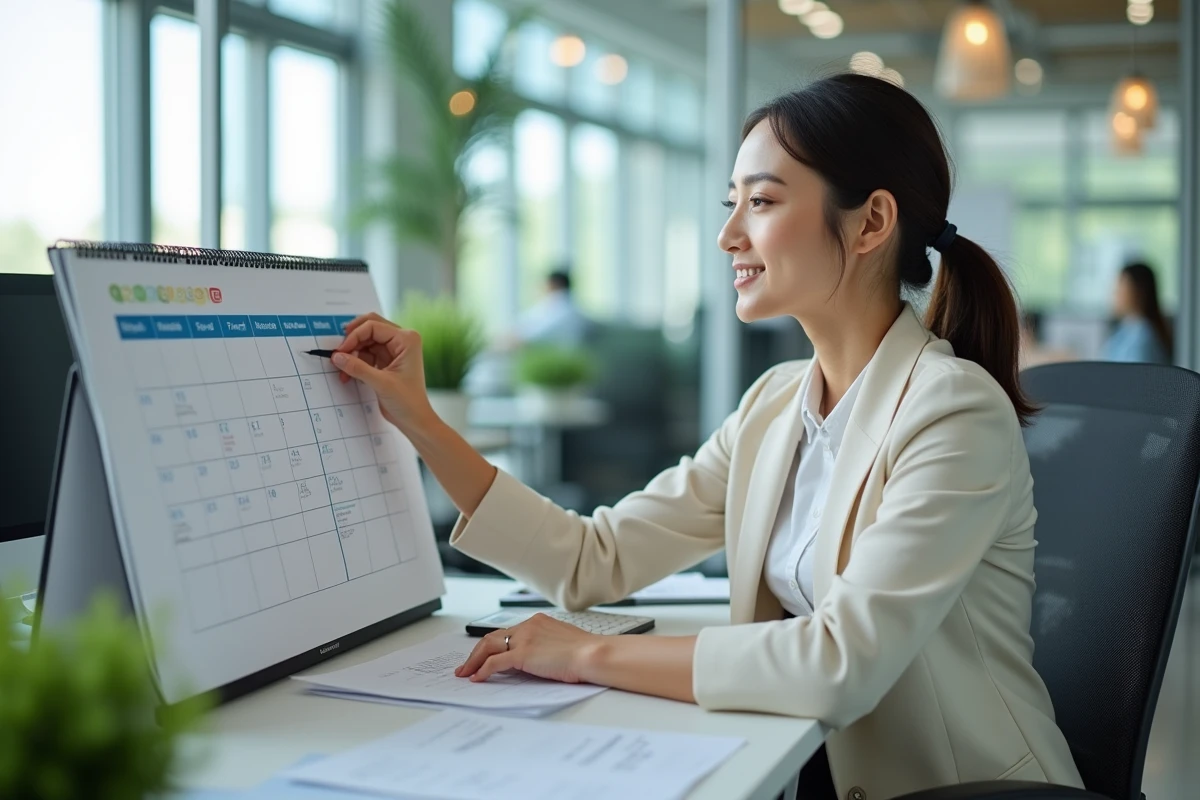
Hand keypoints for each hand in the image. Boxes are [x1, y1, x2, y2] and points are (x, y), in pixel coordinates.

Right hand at [332, 313, 433, 431]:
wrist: (414, 420)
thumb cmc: (408, 402)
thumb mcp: (381, 383)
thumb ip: (358, 368)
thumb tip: (337, 356)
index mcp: (406, 340)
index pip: (373, 326)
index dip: (354, 336)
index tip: (340, 351)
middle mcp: (401, 340)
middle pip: (369, 328)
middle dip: (352, 341)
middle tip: (338, 354)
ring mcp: (394, 350)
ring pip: (365, 341)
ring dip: (352, 354)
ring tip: (342, 371)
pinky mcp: (386, 361)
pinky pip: (366, 354)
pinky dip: (355, 362)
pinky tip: (348, 375)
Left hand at [456, 614, 603, 683]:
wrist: (592, 654)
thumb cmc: (586, 652)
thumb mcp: (563, 642)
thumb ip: (546, 645)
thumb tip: (538, 658)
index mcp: (538, 621)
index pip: (508, 632)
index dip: (494, 645)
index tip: (485, 654)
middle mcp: (528, 626)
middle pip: (492, 637)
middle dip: (476, 652)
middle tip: (466, 665)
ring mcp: (524, 639)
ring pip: (488, 646)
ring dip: (474, 660)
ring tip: (465, 673)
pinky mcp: (522, 654)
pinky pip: (494, 662)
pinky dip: (482, 671)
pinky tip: (477, 679)